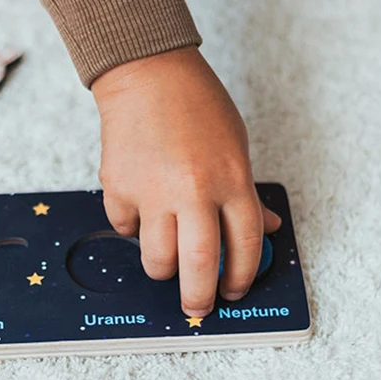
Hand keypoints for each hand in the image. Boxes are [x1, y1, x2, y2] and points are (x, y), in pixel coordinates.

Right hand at [91, 47, 280, 317]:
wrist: (146, 73)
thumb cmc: (196, 104)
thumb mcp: (236, 145)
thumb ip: (246, 192)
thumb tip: (262, 230)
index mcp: (230, 179)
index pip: (244, 245)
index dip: (242, 276)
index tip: (234, 289)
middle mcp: (193, 190)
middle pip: (200, 265)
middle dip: (200, 298)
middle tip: (198, 307)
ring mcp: (152, 191)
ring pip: (157, 258)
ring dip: (163, 268)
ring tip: (166, 260)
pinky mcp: (118, 187)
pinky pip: (125, 228)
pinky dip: (134, 229)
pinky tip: (141, 211)